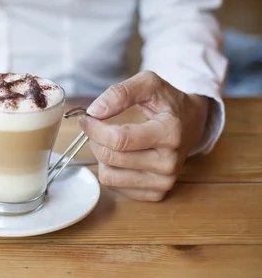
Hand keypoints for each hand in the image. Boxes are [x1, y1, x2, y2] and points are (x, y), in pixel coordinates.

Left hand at [79, 71, 209, 201]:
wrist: (192, 123)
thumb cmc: (168, 102)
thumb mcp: (149, 84)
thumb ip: (120, 92)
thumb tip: (94, 111)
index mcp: (170, 133)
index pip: (119, 139)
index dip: (95, 128)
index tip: (86, 118)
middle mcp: (169, 162)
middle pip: (110, 157)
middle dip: (95, 139)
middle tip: (94, 126)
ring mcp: (164, 181)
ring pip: (108, 176)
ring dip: (101, 156)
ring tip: (109, 141)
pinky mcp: (157, 194)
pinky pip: (115, 186)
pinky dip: (110, 170)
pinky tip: (119, 156)